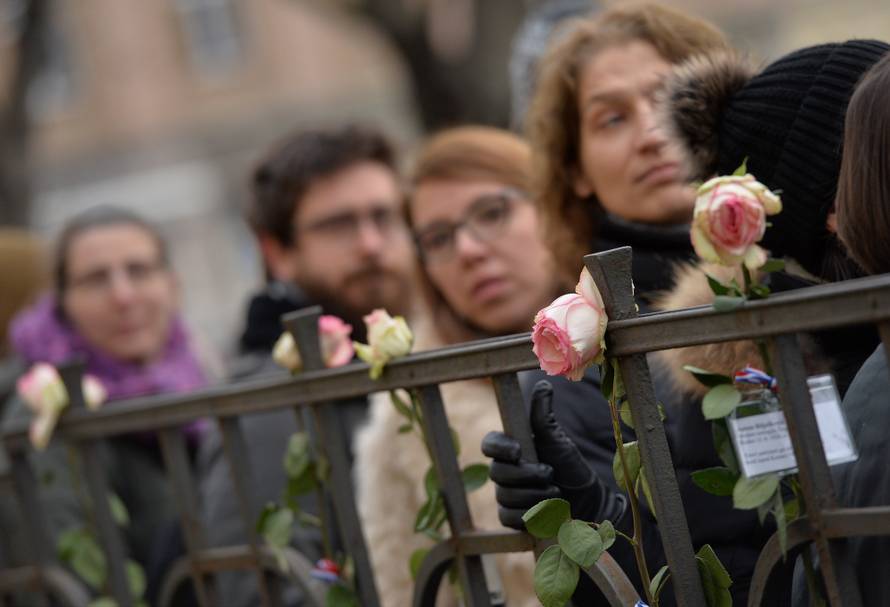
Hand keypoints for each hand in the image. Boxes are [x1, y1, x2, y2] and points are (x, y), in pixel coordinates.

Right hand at [482, 380, 625, 528]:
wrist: (588, 502)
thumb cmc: (570, 466)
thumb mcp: (558, 440)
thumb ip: (544, 416)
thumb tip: (544, 383)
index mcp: (512, 448)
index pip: (489, 444)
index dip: (499, 448)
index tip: (518, 451)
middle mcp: (504, 471)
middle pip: (497, 473)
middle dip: (527, 475)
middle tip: (550, 474)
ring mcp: (505, 495)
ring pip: (505, 496)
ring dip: (534, 496)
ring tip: (556, 494)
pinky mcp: (511, 518)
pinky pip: (507, 517)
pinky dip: (529, 515)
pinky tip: (547, 512)